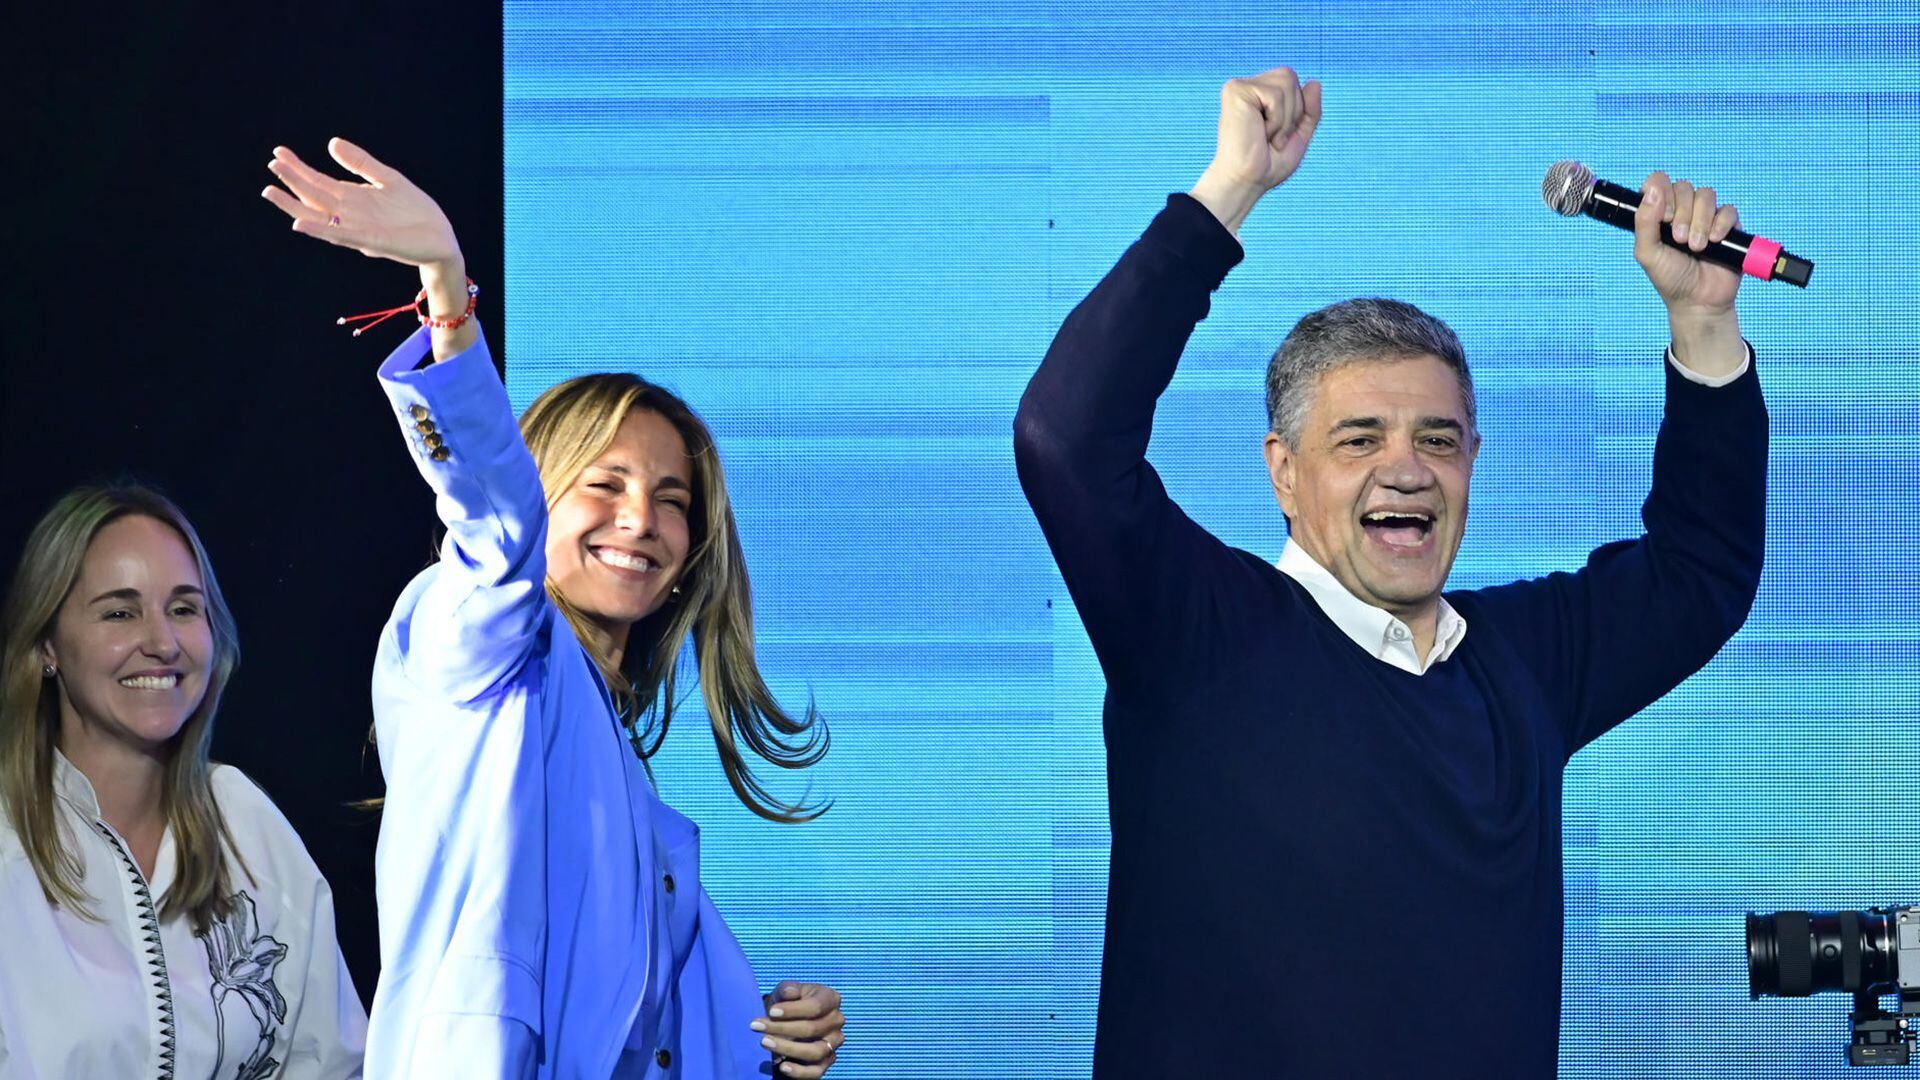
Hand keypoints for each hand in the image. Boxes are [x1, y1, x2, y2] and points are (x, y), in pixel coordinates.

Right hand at [262, 138, 461, 273]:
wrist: (442, 239)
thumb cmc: (416, 212)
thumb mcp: (388, 179)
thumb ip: (361, 163)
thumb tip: (331, 142)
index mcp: (354, 199)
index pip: (319, 182)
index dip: (298, 168)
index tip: (278, 153)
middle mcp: (351, 215)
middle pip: (314, 197)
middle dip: (292, 182)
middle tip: (271, 165)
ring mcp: (359, 229)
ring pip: (320, 217)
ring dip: (296, 205)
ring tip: (271, 192)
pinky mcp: (373, 242)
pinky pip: (342, 235)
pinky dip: (321, 229)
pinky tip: (300, 222)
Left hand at [751, 982, 843, 1077]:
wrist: (788, 1017)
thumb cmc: (788, 1002)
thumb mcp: (786, 990)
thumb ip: (788, 989)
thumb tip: (789, 992)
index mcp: (831, 999)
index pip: (815, 1007)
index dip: (793, 1010)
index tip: (771, 1011)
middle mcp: (837, 1021)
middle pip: (812, 1029)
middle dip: (782, 1028)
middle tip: (757, 1026)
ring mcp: (834, 1043)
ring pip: (815, 1051)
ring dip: (787, 1048)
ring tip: (764, 1042)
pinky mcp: (827, 1060)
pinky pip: (817, 1072)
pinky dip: (800, 1072)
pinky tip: (783, 1066)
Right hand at [1189, 67, 1322, 233]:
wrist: (1247, 182)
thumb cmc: (1268, 165)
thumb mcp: (1298, 135)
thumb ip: (1310, 110)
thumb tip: (1315, 81)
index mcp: (1258, 95)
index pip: (1292, 82)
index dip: (1297, 109)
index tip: (1278, 136)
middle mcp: (1247, 87)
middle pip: (1289, 76)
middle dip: (1292, 111)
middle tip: (1273, 138)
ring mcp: (1238, 87)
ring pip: (1285, 82)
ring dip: (1285, 118)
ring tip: (1267, 137)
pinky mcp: (1234, 91)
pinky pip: (1275, 94)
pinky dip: (1276, 120)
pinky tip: (1260, 133)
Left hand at [1633, 171, 1745, 373]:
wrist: (1698, 301)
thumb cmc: (1669, 277)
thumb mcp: (1647, 252)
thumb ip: (1644, 222)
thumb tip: (1652, 190)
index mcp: (1659, 213)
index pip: (1659, 182)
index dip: (1661, 193)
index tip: (1662, 218)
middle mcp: (1682, 210)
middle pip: (1684, 187)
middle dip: (1681, 213)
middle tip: (1678, 239)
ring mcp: (1706, 216)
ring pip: (1706, 195)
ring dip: (1700, 221)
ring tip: (1695, 246)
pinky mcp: (1728, 226)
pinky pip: (1728, 210)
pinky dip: (1720, 224)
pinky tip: (1714, 242)